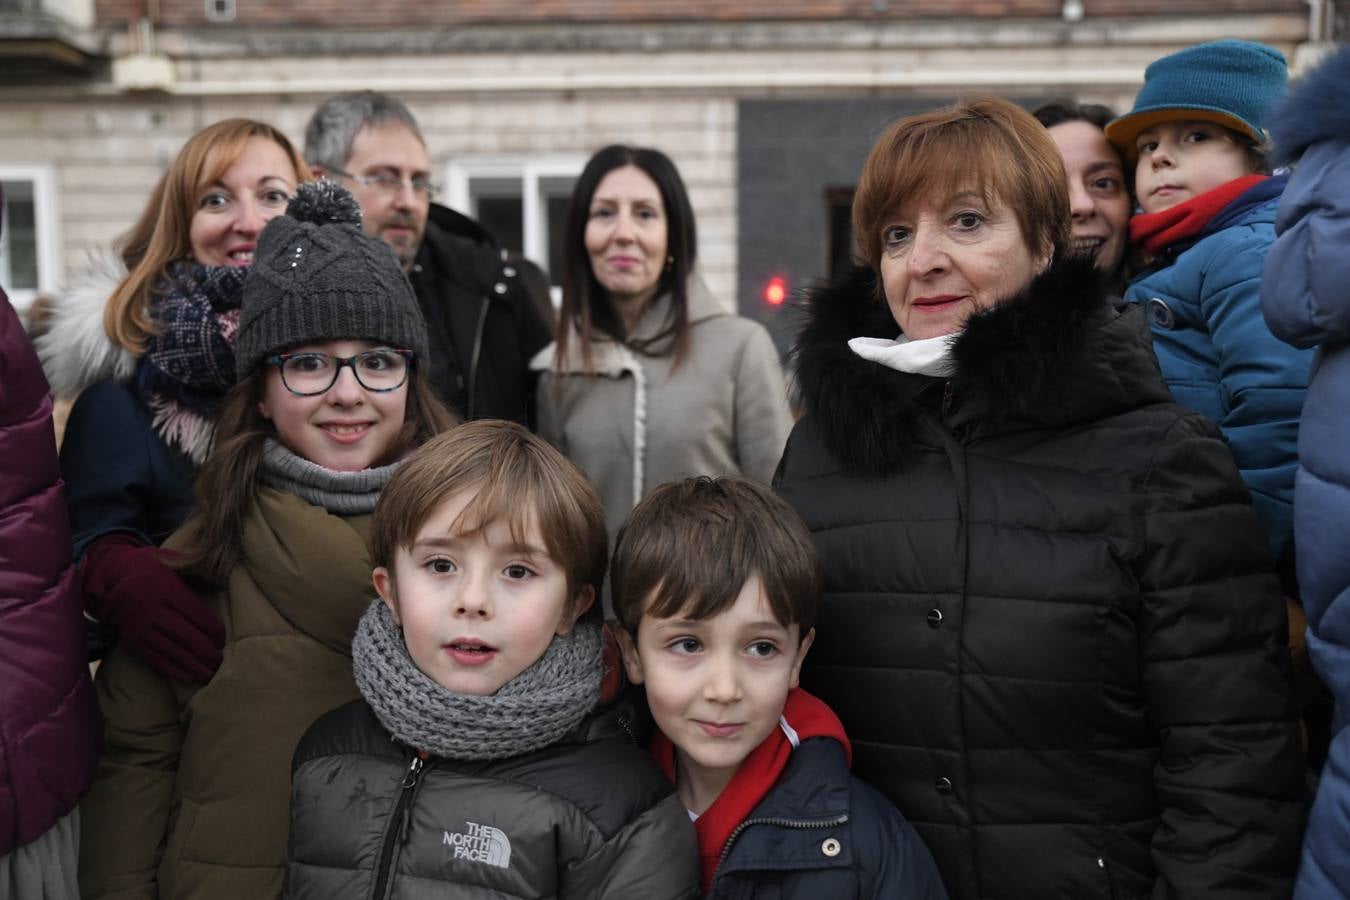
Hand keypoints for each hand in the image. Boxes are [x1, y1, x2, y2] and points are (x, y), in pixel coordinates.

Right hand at [82, 534, 224, 682]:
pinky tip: (188, 677)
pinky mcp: (132, 640)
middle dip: (206, 652)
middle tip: (220, 663)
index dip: (213, 630)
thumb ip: (195, 570)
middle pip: (186, 636)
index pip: (197, 615)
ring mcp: (141, 627)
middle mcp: (153, 610)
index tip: (223, 640)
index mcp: (167, 590)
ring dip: (193, 665)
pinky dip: (172, 670)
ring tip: (209, 675)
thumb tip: (225, 577)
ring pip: (172, 651)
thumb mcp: (171, 560)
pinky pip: (155, 658)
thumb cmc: (150, 568)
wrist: (111, 578)